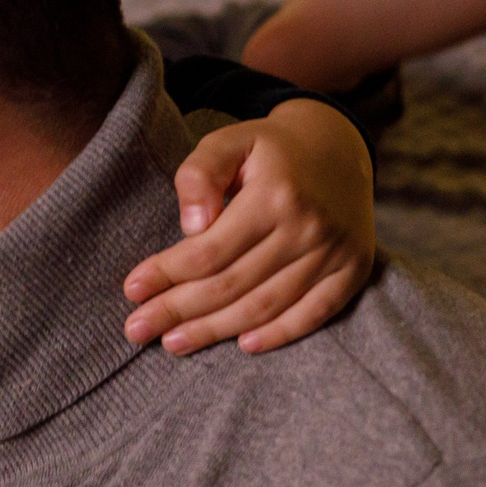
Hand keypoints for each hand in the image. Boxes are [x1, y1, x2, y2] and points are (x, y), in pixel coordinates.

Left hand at [122, 98, 375, 355]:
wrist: (339, 147)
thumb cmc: (270, 149)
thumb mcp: (228, 142)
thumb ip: (199, 175)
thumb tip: (190, 226)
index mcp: (275, 195)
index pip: (210, 251)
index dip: (167, 274)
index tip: (132, 290)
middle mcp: (308, 227)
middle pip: (232, 284)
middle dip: (178, 310)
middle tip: (137, 329)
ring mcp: (334, 252)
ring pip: (266, 305)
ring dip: (216, 330)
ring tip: (173, 342)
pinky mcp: (352, 270)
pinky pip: (315, 313)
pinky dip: (281, 334)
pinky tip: (243, 344)